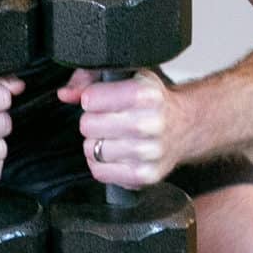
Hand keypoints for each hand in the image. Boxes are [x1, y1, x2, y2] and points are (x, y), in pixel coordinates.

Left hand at [56, 69, 186, 188]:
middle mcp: (150, 123)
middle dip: (92, 121)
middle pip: (88, 126)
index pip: (91, 99)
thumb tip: (66, 94)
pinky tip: (116, 154)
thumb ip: (91, 78)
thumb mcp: (128, 76)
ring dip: (97, 144)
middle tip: (108, 119)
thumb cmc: (154, 101)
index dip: (90, 98)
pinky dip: (102, 164)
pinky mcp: (144, 175)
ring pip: (92, 150)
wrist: (186, 126)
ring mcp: (149, 153)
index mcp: (146, 94)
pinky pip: (100, 172)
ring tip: (114, 137)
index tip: (101, 99)